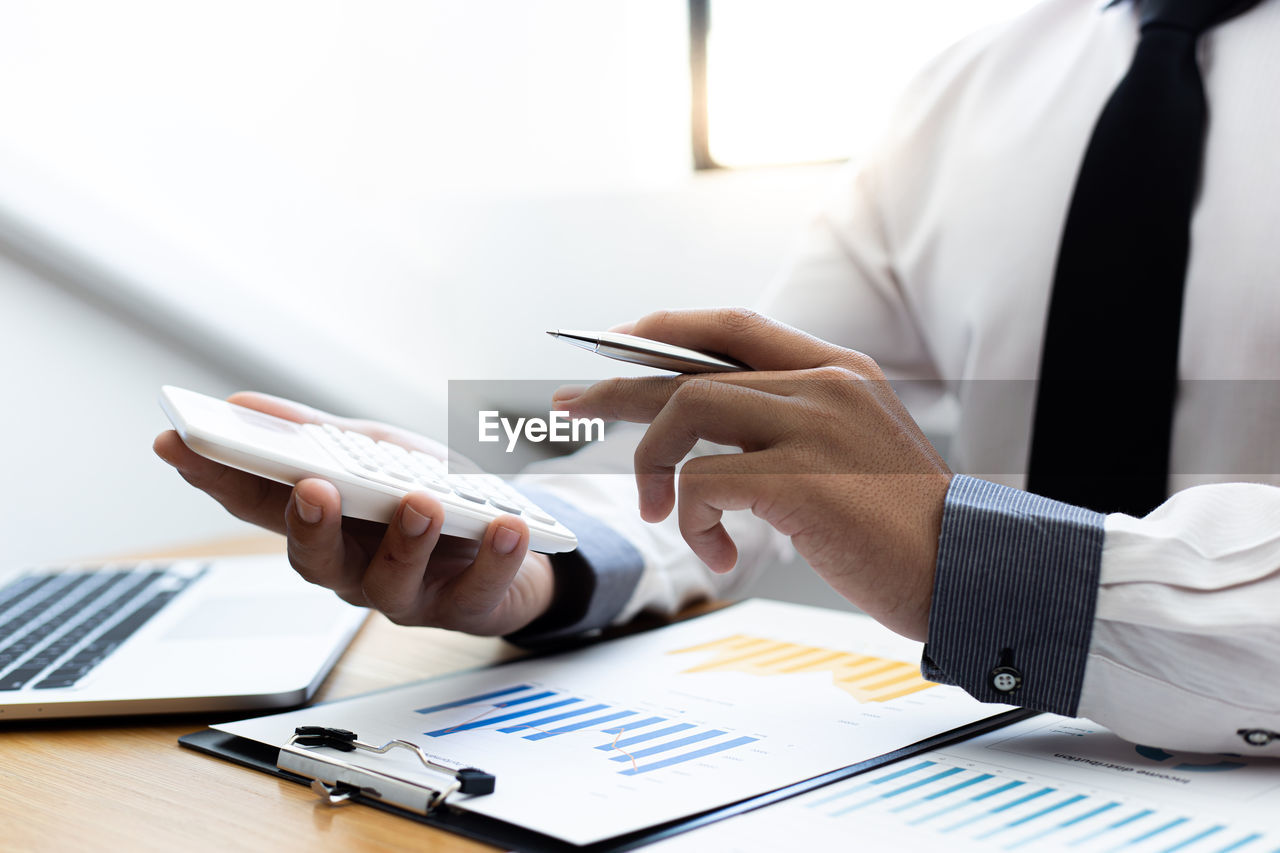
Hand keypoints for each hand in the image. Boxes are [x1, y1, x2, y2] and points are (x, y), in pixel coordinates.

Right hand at [153, 393, 553, 635]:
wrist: (516, 537)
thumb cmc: (429, 494)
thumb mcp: (376, 452)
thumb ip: (316, 433)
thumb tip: (243, 401)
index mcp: (326, 524)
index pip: (258, 503)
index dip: (215, 476)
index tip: (175, 440)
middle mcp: (355, 567)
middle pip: (315, 559)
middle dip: (310, 525)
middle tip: (313, 486)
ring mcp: (408, 594)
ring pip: (391, 581)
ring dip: (406, 540)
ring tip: (422, 501)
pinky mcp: (466, 607)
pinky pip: (478, 590)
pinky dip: (494, 558)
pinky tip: (507, 527)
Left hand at [555, 308, 951, 640]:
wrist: (971, 574)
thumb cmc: (905, 526)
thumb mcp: (853, 451)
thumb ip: (795, 425)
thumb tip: (712, 434)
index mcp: (839, 370)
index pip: (734, 326)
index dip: (666, 329)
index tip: (616, 343)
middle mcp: (824, 384)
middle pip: (690, 366)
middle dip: (617, 386)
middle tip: (568, 405)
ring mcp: (813, 425)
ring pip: (685, 410)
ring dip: (650, 464)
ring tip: (650, 510)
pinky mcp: (801, 478)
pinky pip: (703, 483)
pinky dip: (692, 521)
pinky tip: (717, 554)